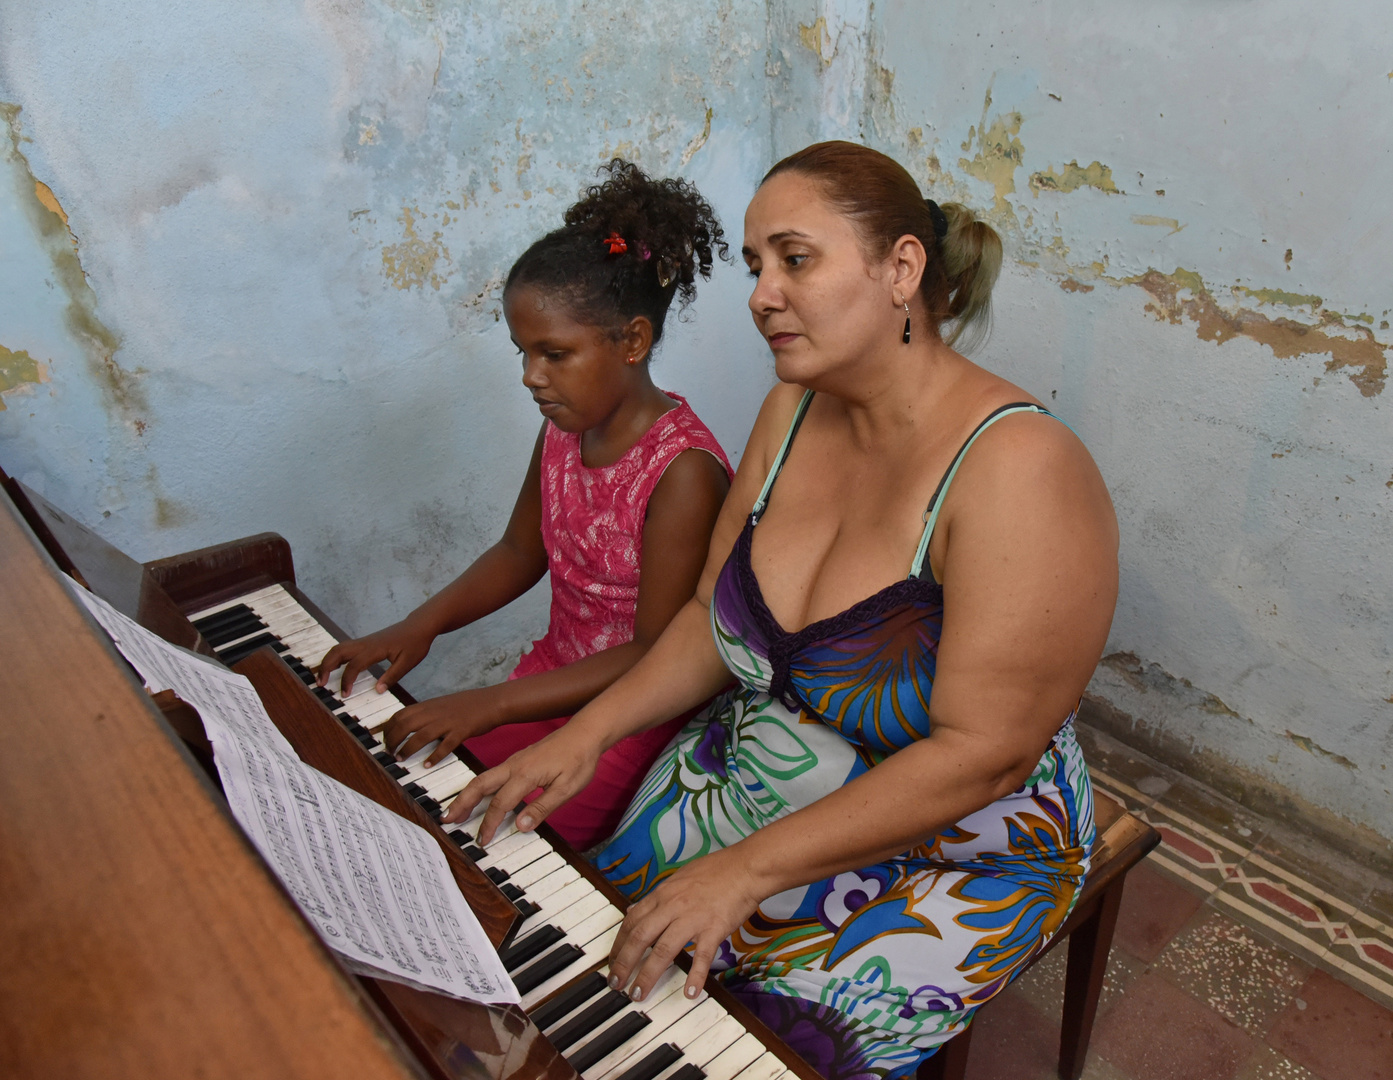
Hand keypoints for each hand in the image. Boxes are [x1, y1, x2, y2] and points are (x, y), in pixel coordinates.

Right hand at [317, 616, 434, 694]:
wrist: (419, 626)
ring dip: (328, 661)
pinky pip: (346, 648)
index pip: (354, 665)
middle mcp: (366, 643)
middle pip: (338, 652)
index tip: (344, 694)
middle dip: (325, 667)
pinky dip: (336, 657)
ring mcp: (365, 641)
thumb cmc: (415, 643)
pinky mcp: (366, 642)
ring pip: (339, 648)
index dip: (346, 680)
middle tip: (320, 683)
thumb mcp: (408, 663)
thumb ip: (392, 676)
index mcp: (375, 649)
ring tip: (322, 676)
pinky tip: (335, 667)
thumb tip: (378, 690)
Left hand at [379, 686, 505, 766]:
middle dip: (392, 740)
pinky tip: (427, 765)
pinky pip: (445, 746)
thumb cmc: (468, 704)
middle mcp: (435, 713)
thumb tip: (410, 723)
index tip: (384, 739)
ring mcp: (448, 722)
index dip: (388, 728)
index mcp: (429, 705)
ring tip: (400, 758)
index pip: (400, 714)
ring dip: (407, 749)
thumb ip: (426, 713)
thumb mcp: (442, 704)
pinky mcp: (461, 731)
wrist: (491, 702)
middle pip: (405, 725)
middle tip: (388, 752)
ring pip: (421, 736)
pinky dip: (434, 756)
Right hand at [442, 720, 602, 841]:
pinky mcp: (518, 759)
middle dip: (461, 803)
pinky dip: (480, 787)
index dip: (489, 824)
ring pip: (483, 778)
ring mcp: (514, 760)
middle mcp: (513, 765)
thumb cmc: (579, 759)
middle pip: (479, 785)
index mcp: (524, 774)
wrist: (586, 732)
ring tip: (456, 810)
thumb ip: (542, 807)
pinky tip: (480, 796)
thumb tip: (520, 826)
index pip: (500, 804)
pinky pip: (492, 774)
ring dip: (467, 794)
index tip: (483, 841)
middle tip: (447, 820)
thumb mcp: (566, 788)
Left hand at [607, 847, 762, 1002]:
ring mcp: (693, 919)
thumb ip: (656, 897)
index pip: (632, 921)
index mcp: (663, 894)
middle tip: (615, 983)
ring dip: (647, 974)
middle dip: (624, 963)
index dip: (618, 944)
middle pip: (640, 937)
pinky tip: (689, 993)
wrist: (745, 868)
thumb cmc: (715, 871)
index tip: (612, 962)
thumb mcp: (678, 878)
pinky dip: (695, 977)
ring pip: (663, 950)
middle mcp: (673, 907)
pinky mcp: (714, 929)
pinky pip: (702, 957)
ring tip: (638, 993)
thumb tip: (634, 909)